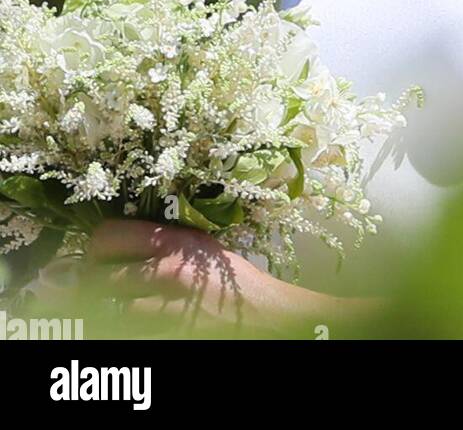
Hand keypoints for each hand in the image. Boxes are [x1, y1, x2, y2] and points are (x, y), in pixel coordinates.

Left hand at [79, 219, 384, 336]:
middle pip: (99, 274)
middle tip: (95, 285)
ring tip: (115, 305)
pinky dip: (122, 327)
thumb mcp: (198, 247)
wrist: (265, 313)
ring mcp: (166, 305)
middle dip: (91, 282)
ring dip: (105, 308)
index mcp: (174, 239)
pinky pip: (127, 330)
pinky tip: (133, 320)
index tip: (95, 255)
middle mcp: (167, 268)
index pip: (108, 236)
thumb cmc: (231, 279)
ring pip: (108, 308)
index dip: (94, 247)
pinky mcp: (167, 331)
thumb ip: (160, 243)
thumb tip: (113, 246)